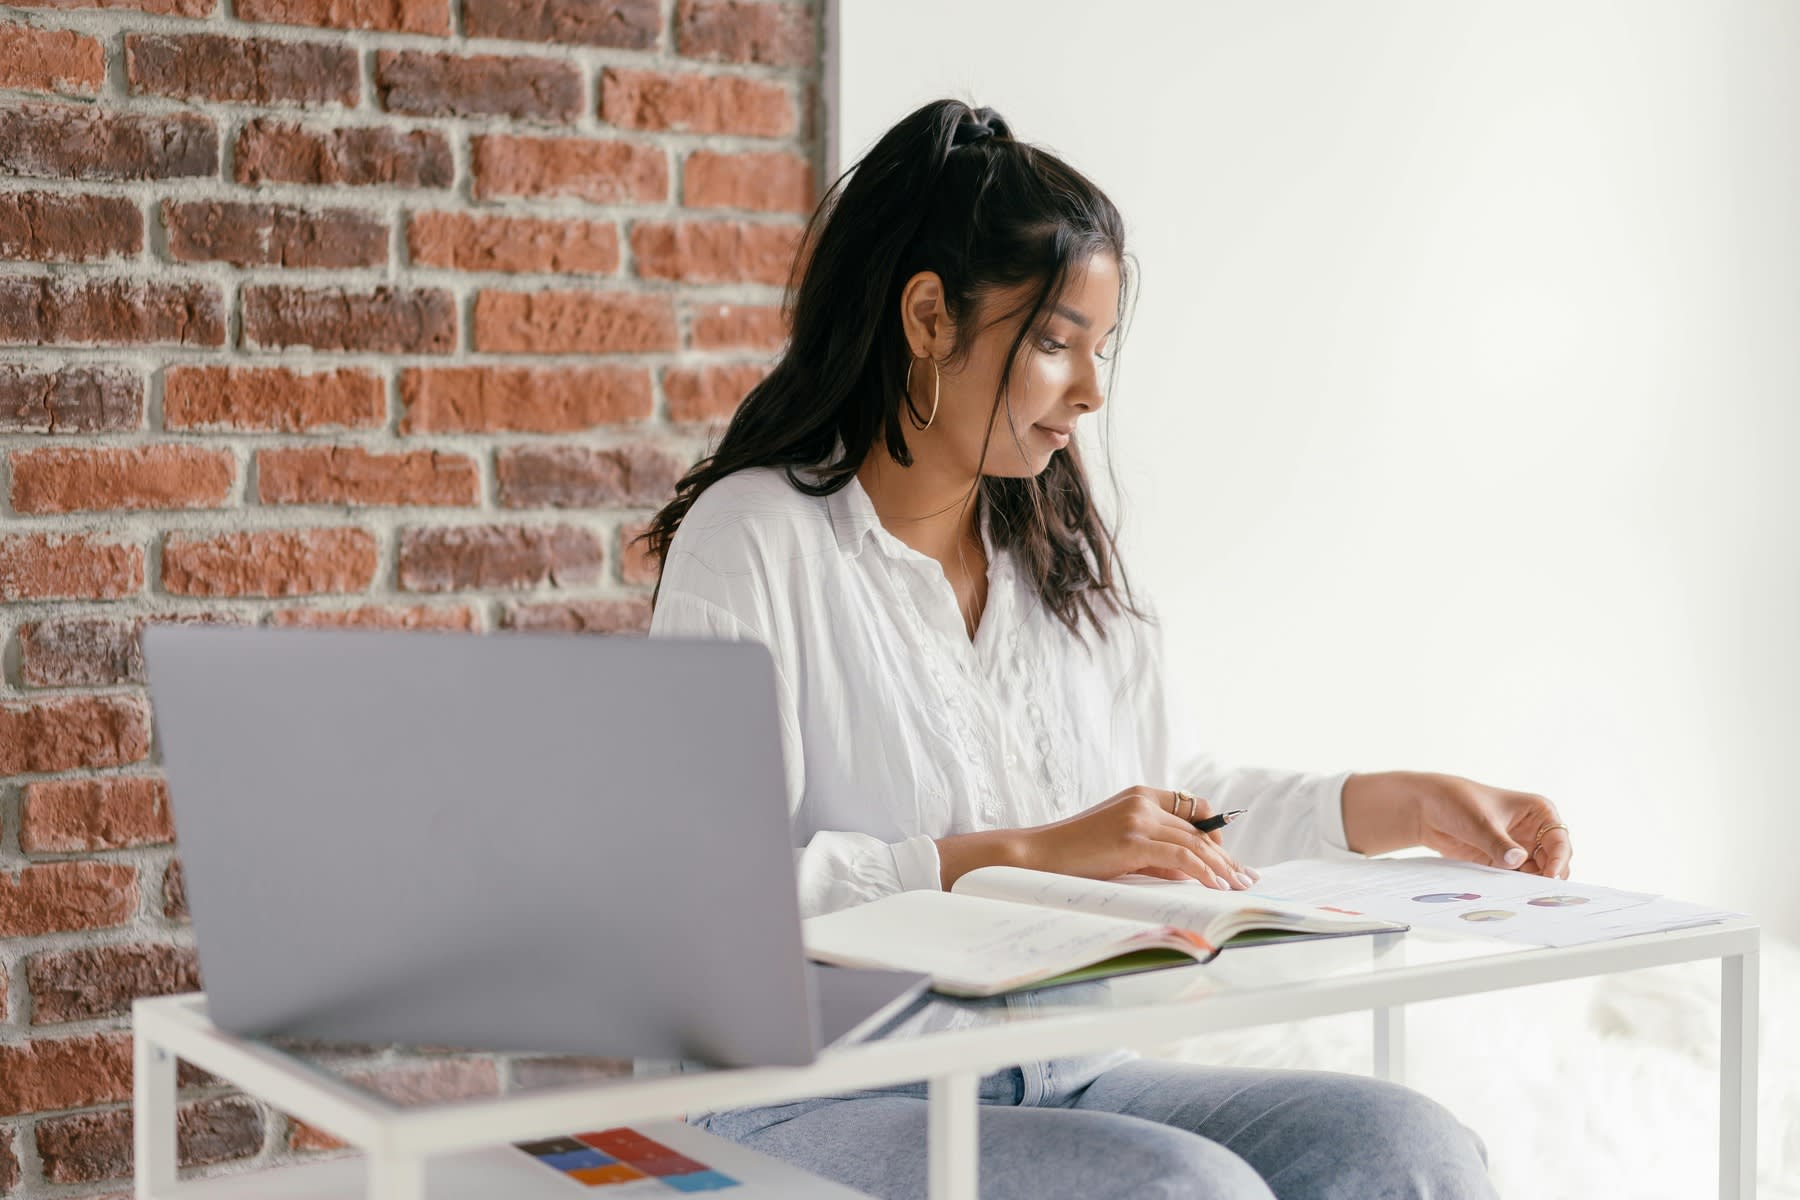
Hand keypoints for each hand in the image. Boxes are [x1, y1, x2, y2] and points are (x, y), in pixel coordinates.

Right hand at [1020, 786, 1259, 890]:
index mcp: (1140, 796)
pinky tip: (1216, 886)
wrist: (1039, 855)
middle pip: (1199, 829)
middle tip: (1247, 878)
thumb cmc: (1076, 856)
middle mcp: (1142, 802)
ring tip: (1238, 887)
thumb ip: (1155, 856)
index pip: (1192, 809)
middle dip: (1226, 857)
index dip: (1215, 833)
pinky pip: (1181, 856)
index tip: (1229, 860)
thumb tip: (1191, 872)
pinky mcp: (1132, 839)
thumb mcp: (1122, 850)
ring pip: (1195, 843)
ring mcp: (1137, 818)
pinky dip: (1204, 872)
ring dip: (1222, 867)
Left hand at [1412, 773, 1571, 878]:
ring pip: (1536, 873)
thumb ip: (1499, 843)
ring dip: (1529, 884)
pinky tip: (1507, 894)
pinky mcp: (1502, 861)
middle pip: (1552, 861)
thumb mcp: (1480, 822)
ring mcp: (1518, 848)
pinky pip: (1515, 878)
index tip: (1550, 876)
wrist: (1426, 808)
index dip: (1558, 860)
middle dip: (1546, 876)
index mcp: (1538, 812)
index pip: (1559, 840)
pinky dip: (1513, 887)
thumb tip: (1518, 860)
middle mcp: (1533, 831)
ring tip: (1520, 896)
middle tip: (1536, 893)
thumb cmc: (1456, 801)